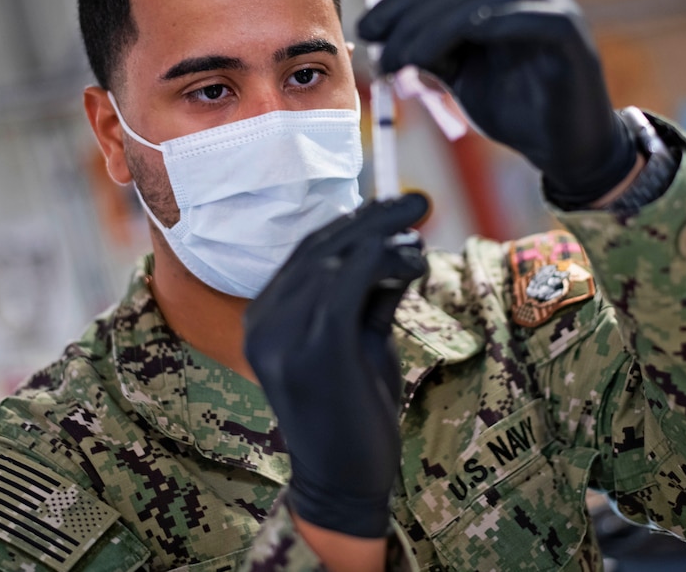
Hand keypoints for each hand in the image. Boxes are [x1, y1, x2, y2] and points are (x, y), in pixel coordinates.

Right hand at [243, 193, 428, 537]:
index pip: (308, 254)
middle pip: (320, 249)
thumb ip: (372, 296)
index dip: (352, 223)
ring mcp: (283, 335)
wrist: (344, 486)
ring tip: (421, 228)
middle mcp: (264, 321)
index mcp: (265, 318)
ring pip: (336, 260)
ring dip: (384, 236)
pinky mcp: (315, 348)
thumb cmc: (355, 414)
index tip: (392, 207)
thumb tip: (400, 248)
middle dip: (373, 217)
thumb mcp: (362, 342)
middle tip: (418, 199)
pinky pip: (349, 283)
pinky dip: (384, 261)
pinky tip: (414, 261)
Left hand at [358, 0, 636, 206]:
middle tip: (380, 50)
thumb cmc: (513, 108)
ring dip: (440, 27)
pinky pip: (532, 19)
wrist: (562, 147)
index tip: (366, 27)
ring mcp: (553, 5)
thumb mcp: (458, 74)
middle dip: (413, 17)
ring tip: (407, 58)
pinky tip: (467, 37)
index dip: (402, 1)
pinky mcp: (571, 32)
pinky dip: (497, 24)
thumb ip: (428, 51)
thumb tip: (381, 39)